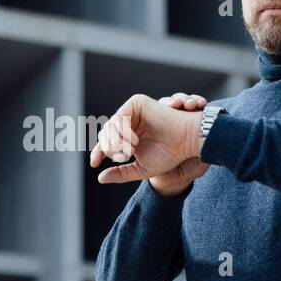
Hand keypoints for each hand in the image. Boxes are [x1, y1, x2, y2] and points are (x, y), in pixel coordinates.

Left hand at [90, 92, 209, 195]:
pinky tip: (134, 141)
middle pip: (105, 134)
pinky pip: (120, 117)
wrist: (186, 141)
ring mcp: (133, 112)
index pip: (106, 143)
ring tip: (130, 150)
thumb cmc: (169, 155)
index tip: (94, 164)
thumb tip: (100, 178)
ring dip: (117, 141)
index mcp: (129, 136)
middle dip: (109, 148)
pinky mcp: (137, 103)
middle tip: (123, 156)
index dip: (99, 152)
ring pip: (110, 126)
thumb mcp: (141, 169)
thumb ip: (121, 173)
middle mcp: (129, 122)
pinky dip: (123, 131)